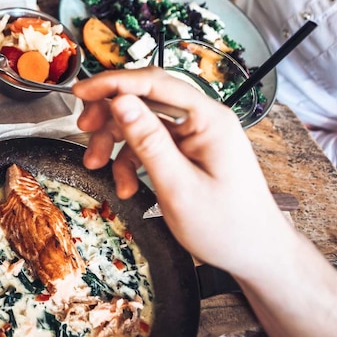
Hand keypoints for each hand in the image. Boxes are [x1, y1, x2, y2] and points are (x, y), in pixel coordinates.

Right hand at [73, 67, 288, 272]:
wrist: (256, 255)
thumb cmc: (228, 227)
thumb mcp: (179, 187)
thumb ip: (148, 141)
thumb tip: (120, 102)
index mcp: (209, 119)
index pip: (154, 82)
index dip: (112, 83)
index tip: (80, 90)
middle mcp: (202, 119)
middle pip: (143, 97)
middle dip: (109, 113)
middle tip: (83, 128)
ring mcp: (194, 135)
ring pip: (140, 121)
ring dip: (114, 141)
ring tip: (96, 166)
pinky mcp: (186, 150)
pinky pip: (148, 143)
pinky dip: (129, 161)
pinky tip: (125, 185)